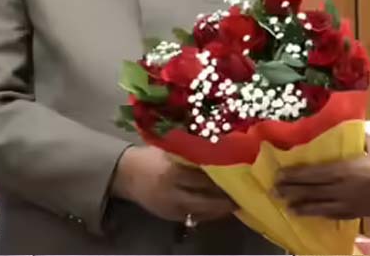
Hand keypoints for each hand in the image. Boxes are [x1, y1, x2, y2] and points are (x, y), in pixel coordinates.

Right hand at [111, 145, 235, 223]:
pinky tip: (220, 208)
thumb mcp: (171, 151)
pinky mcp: (169, 217)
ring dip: (220, 209)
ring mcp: (170, 208)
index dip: (222, 179)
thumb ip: (192, 153)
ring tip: (236, 201)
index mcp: (172, 172)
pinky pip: (194, 218)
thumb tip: (221, 152)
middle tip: (242, 194)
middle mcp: (172, 193)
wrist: (126, 175)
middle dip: (225, 199)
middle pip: (205, 200)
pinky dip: (209, 213)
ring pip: (202, 212)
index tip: (239, 175)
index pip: (203, 179)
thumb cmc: (152, 157)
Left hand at [276, 135, 369, 219]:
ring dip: (301, 206)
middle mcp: (341, 189)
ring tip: (287, 207)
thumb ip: (357, 137)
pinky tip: (315, 215)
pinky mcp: (359, 214)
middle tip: (274, 192)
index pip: (312, 173)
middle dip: (291, 191)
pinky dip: (320, 214)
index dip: (294, 175)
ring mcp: (349, 204)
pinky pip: (333, 215)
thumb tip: (342, 130)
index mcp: (344, 169)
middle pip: (311, 191)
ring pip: (319, 207)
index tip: (278, 175)